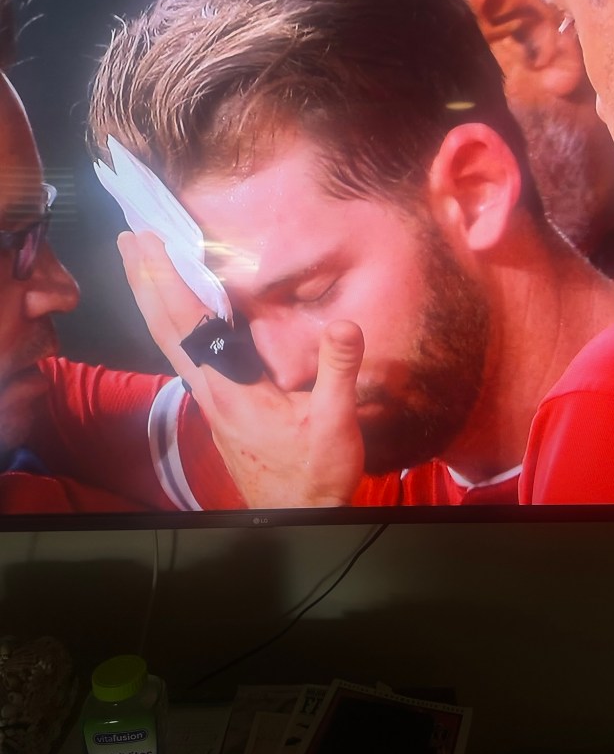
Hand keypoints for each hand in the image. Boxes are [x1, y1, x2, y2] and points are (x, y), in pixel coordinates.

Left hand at [118, 231, 364, 507]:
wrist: (295, 517)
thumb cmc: (313, 476)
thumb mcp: (334, 424)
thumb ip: (338, 372)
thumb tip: (346, 323)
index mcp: (230, 389)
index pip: (187, 324)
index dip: (166, 280)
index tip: (150, 241)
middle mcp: (210, 390)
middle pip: (164, 327)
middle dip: (143, 279)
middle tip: (127, 236)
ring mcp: (210, 399)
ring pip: (169, 341)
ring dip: (152, 299)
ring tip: (140, 264)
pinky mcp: (219, 406)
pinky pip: (186, 353)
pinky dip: (174, 322)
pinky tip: (180, 312)